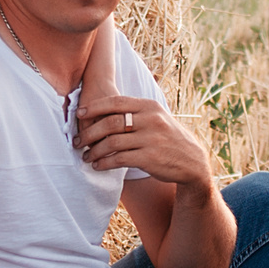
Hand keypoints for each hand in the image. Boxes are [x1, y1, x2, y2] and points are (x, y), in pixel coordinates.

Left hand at [73, 95, 209, 184]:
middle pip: (110, 123)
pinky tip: (97, 165)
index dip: (94, 107)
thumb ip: (135, 112)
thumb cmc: (167, 138)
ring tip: (85, 155)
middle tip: (76, 141)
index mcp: (150, 106)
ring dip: (94, 150)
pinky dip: (104, 162)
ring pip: (112, 142)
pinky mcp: (149, 158)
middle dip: (89, 132)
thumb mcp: (157, 118)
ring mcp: (151, 139)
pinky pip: (119, 159)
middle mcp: (151, 120)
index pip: (116, 102)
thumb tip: (103, 108)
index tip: (79, 114)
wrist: (192, 162)